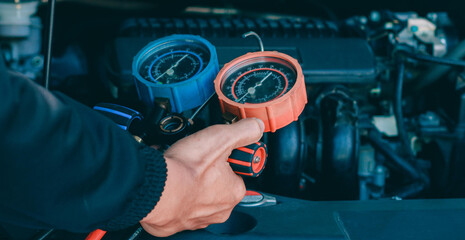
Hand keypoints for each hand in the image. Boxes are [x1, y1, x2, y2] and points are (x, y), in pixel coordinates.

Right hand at [140, 118, 264, 236]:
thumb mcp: (221, 138)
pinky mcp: (176, 223)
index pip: (237, 174)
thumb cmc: (186, 169)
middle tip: (196, 160)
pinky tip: (170, 183)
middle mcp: (219, 210)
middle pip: (218, 186)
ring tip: (182, 169)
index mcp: (234, 192)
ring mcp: (197, 219)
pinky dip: (174, 196)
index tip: (216, 153)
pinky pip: (178, 207)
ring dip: (191, 184)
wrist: (154, 187)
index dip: (226, 160)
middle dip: (207, 173)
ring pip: (198, 197)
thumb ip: (243, 131)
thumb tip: (256, 126)